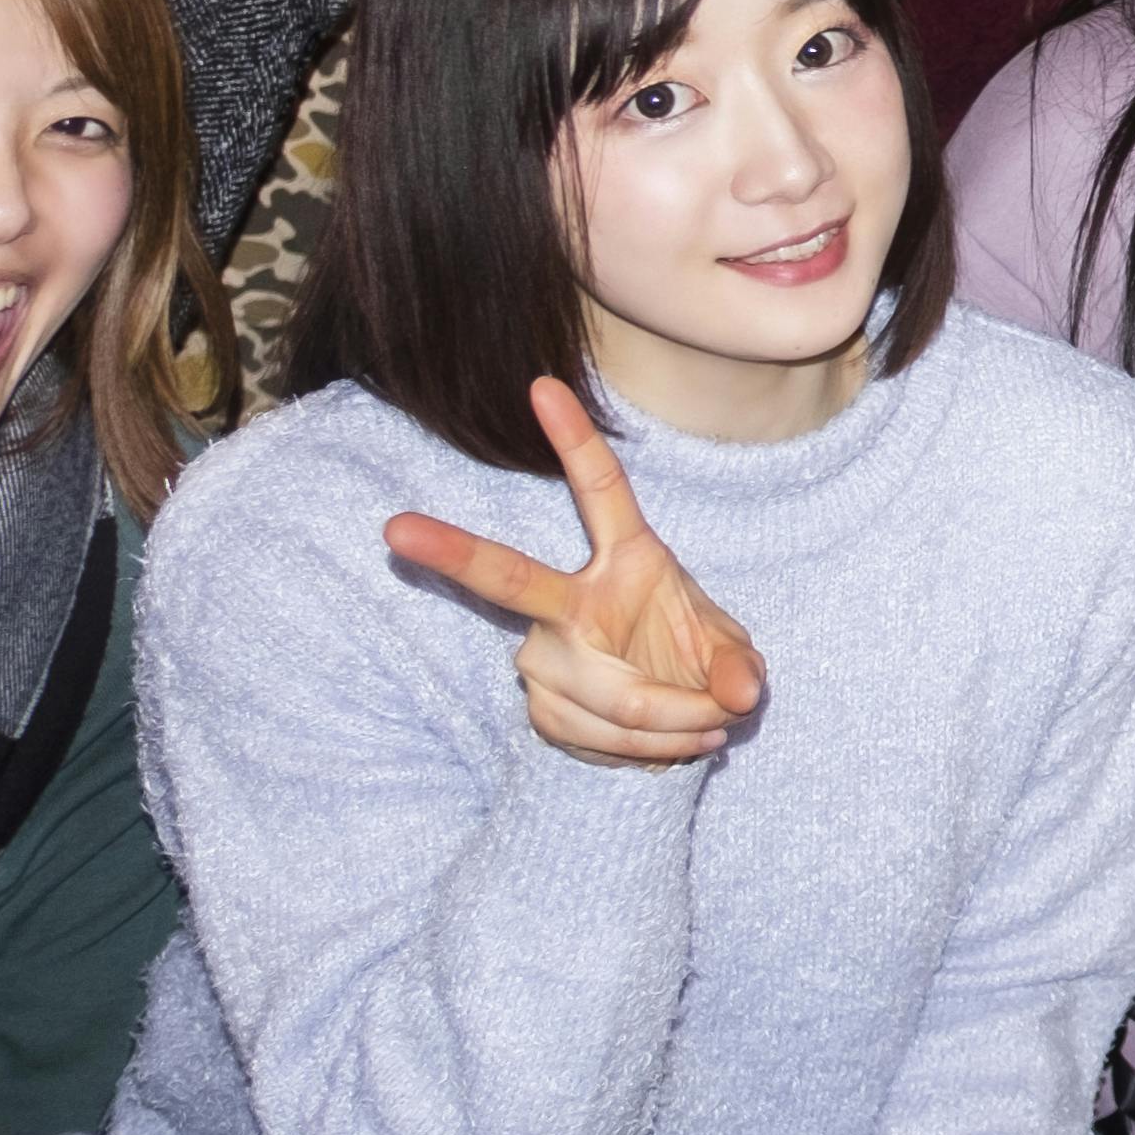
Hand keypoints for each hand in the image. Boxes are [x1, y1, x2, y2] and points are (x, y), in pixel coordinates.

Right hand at [386, 377, 769, 766]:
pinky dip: (653, 750)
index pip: (598, 490)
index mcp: (626, 556)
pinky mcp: (542, 706)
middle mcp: (570, 601)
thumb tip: (740, 694)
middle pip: (508, 578)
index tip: (543, 384)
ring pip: (609, 698)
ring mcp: (544, 653)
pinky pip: (601, 736)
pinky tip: (666, 743)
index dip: (572, 439)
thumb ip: (740, 665)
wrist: (677, 719)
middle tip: (394, 530)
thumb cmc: (700, 660)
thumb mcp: (734, 652)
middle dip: (448, 553)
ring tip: (705, 726)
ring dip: (674, 725)